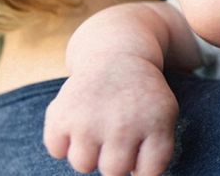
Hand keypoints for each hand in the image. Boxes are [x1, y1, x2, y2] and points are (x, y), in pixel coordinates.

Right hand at [44, 58, 176, 175]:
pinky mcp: (61, 114)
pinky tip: (78, 119)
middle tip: (116, 136)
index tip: (139, 149)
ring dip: (88, 152)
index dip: (142, 167)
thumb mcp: (163, 117)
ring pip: (83, 165)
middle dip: (114, 160)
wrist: (117, 55)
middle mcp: (124, 124)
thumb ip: (156, 153)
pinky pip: (57, 150)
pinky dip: (63, 140)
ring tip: (97, 127)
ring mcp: (90, 120)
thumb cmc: (141, 98)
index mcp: (155, 125)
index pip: (149, 173)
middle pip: (113, 172)